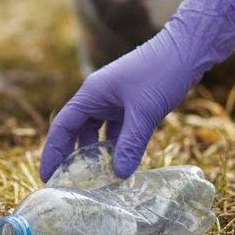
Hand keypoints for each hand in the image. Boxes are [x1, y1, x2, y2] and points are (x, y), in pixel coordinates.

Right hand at [40, 0, 234, 180]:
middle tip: (68, 184)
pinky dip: (115, 146)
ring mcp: (114, 100)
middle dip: (71, 157)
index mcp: (92, 94)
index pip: (63, 127)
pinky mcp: (130, 104)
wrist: (187, 50)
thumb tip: (119, 174)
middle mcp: (98, 97)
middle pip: (76, 131)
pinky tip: (119, 163)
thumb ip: (130, 143)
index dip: (53, 152)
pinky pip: (115, 129)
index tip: (48, 176)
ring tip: (94, 179)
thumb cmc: (162, 73)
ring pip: (96, 131)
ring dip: (96, 153)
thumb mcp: (144, 111)